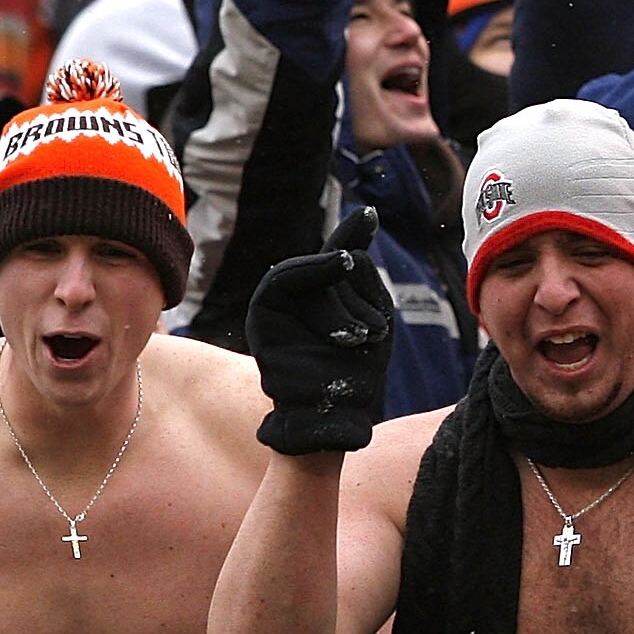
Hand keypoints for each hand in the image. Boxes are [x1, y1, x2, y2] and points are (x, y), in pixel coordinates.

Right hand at [248, 207, 395, 453]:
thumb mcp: (372, 317)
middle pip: (326, 264)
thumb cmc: (355, 372)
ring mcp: (276, 308)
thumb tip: (354, 235)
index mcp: (322, 297)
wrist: (334, 418)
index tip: (371, 215)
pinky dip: (311, 284)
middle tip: (372, 330)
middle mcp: (296, 298)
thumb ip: (362, 276)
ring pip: (308, 274)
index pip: (336, 256)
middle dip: (355, 292)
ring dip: (339, 307)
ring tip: (357, 338)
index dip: (352, 234)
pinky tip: (337, 309)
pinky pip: (281, 284)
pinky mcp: (261, 320)